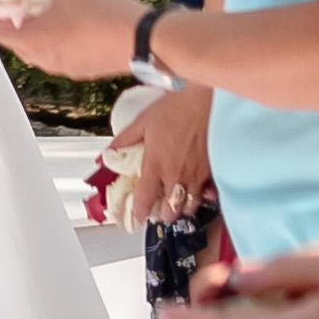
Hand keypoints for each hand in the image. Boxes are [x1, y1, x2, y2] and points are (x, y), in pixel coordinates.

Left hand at [0, 0, 139, 77]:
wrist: (142, 37)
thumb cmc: (99, 9)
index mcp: (33, 41)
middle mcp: (45, 60)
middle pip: (19, 41)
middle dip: (20, 19)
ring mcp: (66, 68)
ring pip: (42, 49)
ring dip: (42, 29)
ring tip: (56, 6)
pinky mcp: (85, 71)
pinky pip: (63, 53)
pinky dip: (61, 38)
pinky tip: (78, 20)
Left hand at [127, 79, 214, 220]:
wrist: (205, 101)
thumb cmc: (175, 108)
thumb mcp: (143, 121)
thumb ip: (124, 140)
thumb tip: (107, 154)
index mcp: (155, 164)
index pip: (144, 200)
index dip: (139, 213)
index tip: (136, 217)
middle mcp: (175, 175)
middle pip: (169, 211)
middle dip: (161, 213)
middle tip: (157, 208)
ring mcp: (195, 177)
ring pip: (188, 208)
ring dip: (180, 209)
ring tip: (175, 202)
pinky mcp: (212, 173)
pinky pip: (207, 197)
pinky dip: (201, 199)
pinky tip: (197, 194)